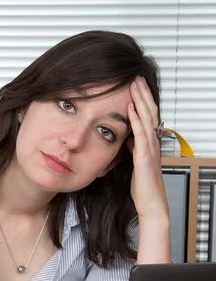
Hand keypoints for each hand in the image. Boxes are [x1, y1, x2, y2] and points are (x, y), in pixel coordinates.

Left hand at [127, 77, 168, 221]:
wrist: (150, 203)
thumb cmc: (143, 186)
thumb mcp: (135, 162)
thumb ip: (133, 148)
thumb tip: (128, 137)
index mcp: (149, 143)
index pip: (147, 116)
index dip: (142, 100)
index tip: (135, 85)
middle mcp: (152, 143)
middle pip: (149, 112)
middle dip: (142, 94)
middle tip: (135, 77)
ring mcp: (150, 149)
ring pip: (147, 119)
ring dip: (140, 100)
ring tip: (134, 85)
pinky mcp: (145, 157)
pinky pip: (141, 135)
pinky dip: (136, 120)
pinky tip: (131, 109)